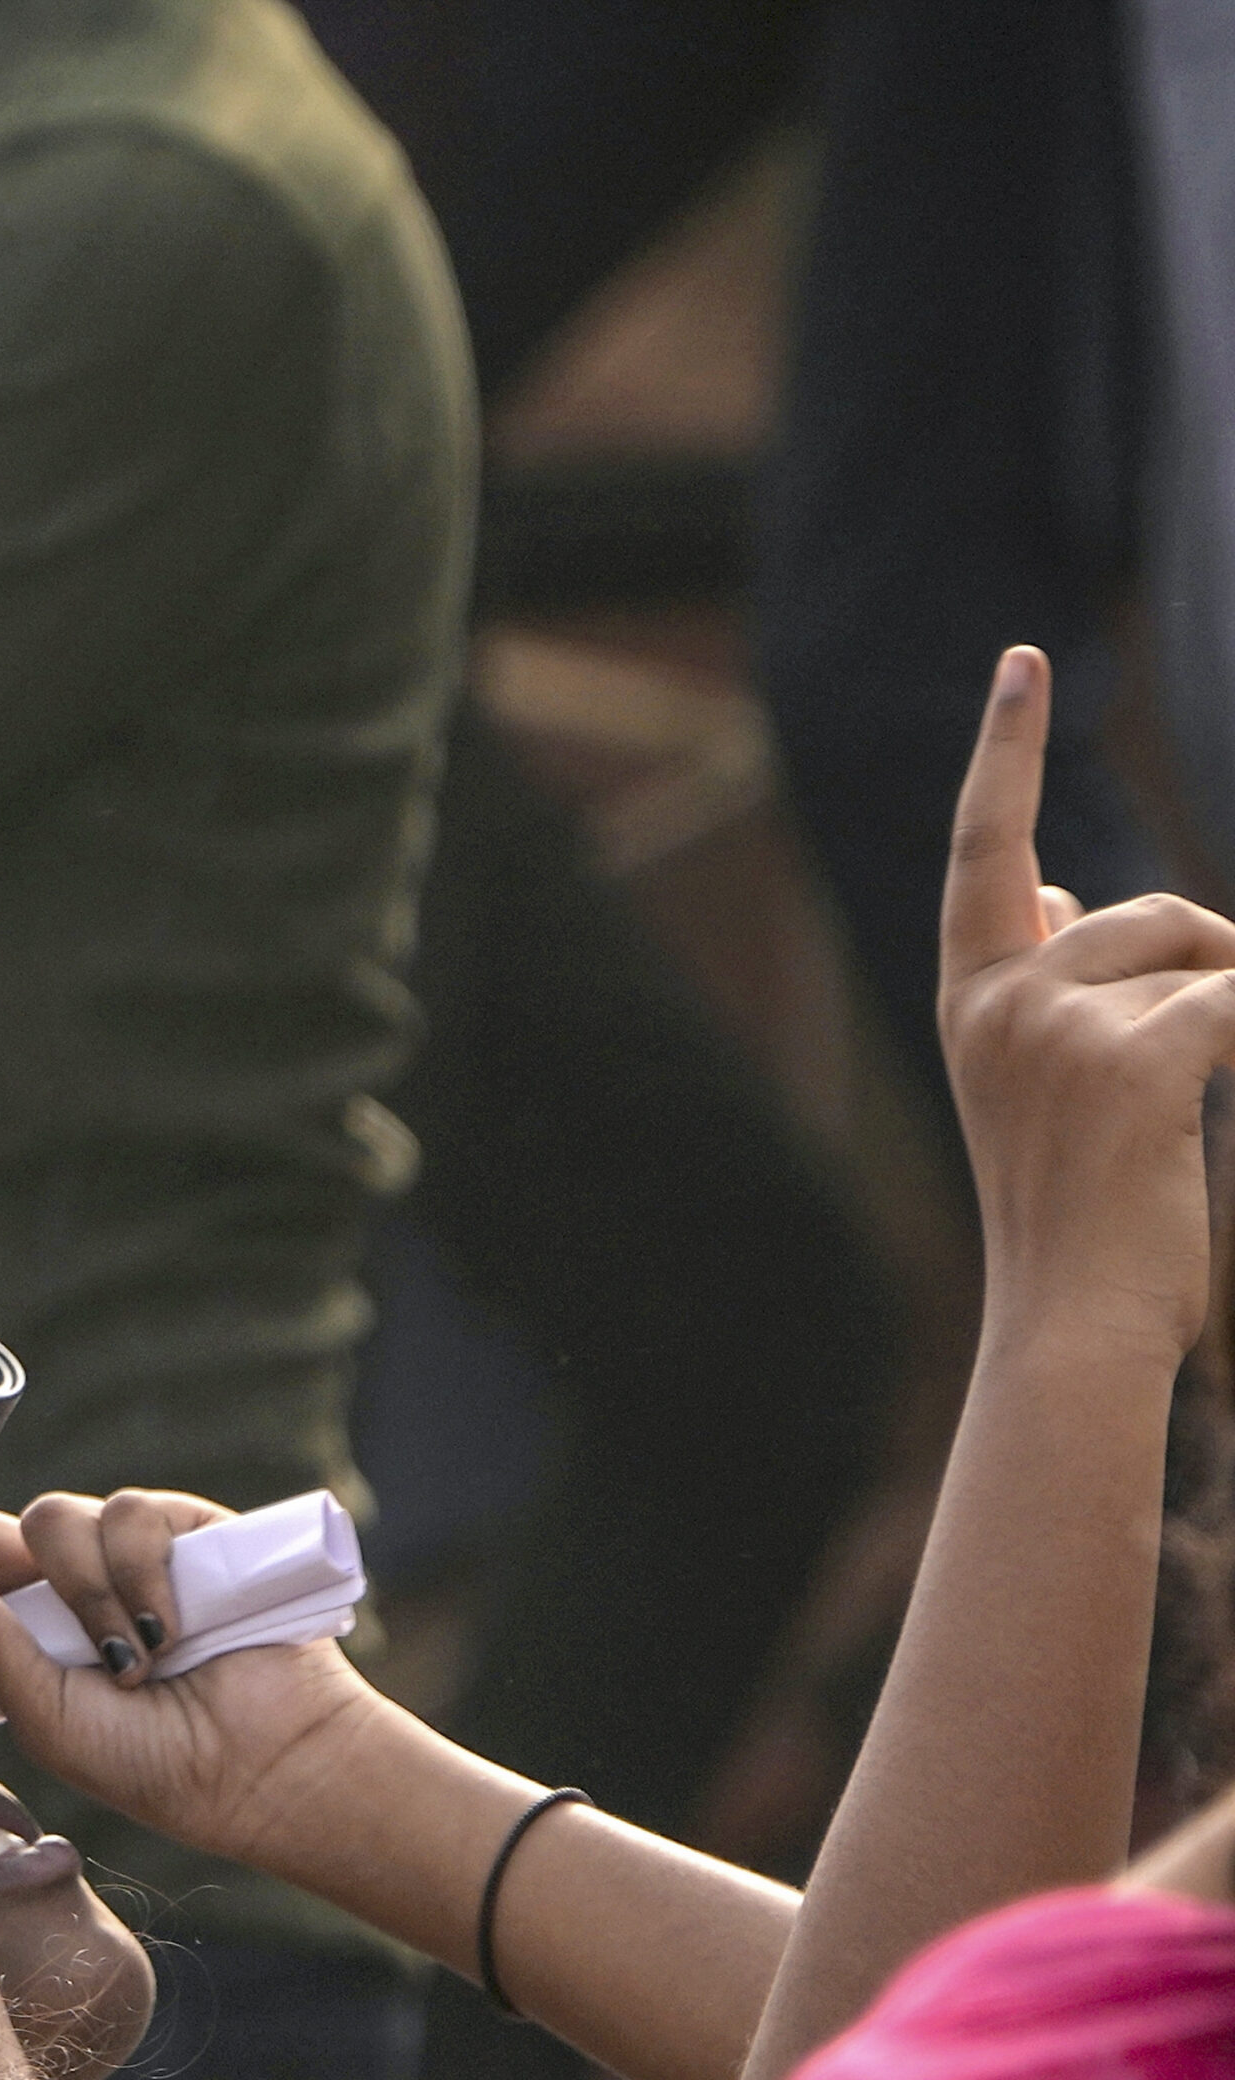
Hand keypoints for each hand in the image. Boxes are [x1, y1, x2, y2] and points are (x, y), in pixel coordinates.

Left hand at [0, 1491, 383, 1873]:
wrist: (267, 1767)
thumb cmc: (156, 1761)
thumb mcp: (49, 1717)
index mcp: (26, 1630)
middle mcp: (70, 1584)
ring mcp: (128, 1554)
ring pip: (54, 1518)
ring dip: (84, 1594)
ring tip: (131, 1663)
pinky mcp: (187, 1530)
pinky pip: (130, 1512)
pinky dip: (139, 1571)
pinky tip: (166, 1631)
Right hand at [938, 644, 1234, 1366]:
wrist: (1071, 1322)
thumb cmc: (1071, 1213)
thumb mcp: (1039, 1085)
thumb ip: (1043, 980)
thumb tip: (1062, 894)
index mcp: (970, 1002)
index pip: (985, 851)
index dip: (1005, 750)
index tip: (1028, 659)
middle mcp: (998, 1001)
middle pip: (1141, 915)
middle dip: (1202, 961)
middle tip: (1208, 1038)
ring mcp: (1059, 1029)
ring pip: (1196, 955)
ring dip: (1233, 1005)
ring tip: (1192, 1099)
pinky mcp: (1136, 1059)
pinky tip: (1226, 1077)